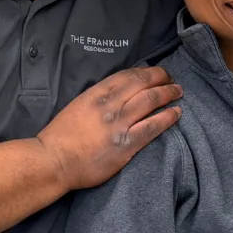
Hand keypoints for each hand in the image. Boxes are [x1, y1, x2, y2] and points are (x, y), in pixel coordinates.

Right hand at [38, 66, 182, 190]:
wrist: (54, 160)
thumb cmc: (62, 136)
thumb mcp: (78, 105)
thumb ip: (98, 98)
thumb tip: (118, 93)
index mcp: (97, 93)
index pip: (128, 75)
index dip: (146, 71)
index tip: (156, 72)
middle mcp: (110, 104)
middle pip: (143, 84)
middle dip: (162, 78)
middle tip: (172, 79)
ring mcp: (119, 124)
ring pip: (151, 101)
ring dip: (168, 94)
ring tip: (178, 92)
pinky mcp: (126, 144)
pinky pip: (152, 127)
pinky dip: (167, 117)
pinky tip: (176, 113)